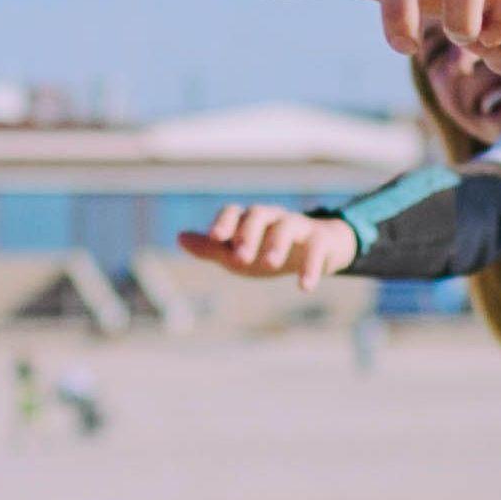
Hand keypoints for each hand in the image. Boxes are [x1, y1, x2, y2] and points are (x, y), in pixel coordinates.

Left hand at [178, 203, 355, 293]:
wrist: (317, 250)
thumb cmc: (268, 250)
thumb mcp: (238, 253)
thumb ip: (211, 248)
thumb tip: (180, 237)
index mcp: (250, 220)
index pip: (234, 212)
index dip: (224, 223)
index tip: (215, 238)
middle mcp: (273, 218)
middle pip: (259, 214)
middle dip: (248, 233)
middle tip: (241, 258)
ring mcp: (298, 226)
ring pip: (287, 226)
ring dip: (277, 244)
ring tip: (270, 265)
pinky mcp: (320, 240)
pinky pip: (316, 248)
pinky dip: (311, 267)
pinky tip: (304, 287)